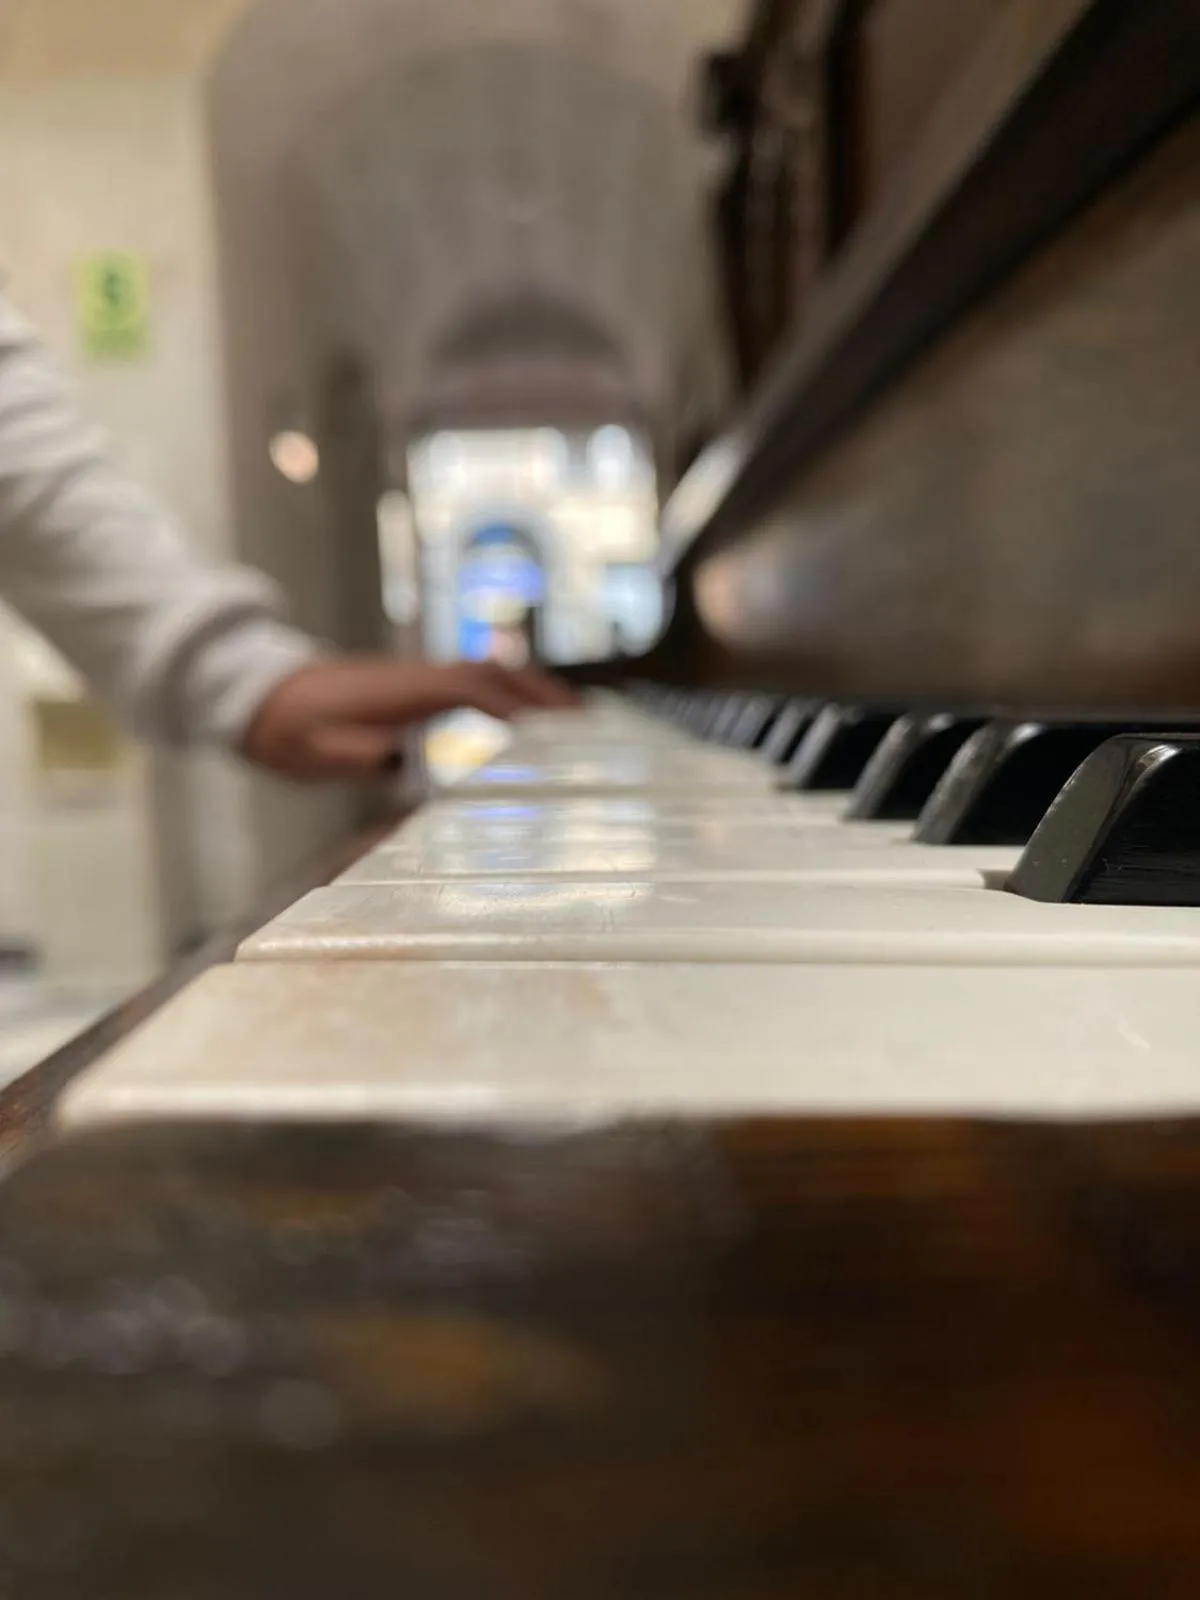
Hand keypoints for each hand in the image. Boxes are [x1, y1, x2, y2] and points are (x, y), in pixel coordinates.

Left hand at [241, 657, 578, 780]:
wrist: (259, 696)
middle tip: (587, 721)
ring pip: (486, 673)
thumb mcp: (312, 750)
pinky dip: (508, 694)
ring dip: (530, 690)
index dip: (511, 703)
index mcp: (399, 691)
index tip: (550, 726)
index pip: (469, 688)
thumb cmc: (287, 728)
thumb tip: (393, 759)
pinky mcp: (415, 687)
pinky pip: (473, 683)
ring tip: (575, 721)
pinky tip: (526, 718)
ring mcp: (418, 678)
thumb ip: (354, 753)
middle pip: (491, 672)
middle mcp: (417, 677)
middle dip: (539, 692)